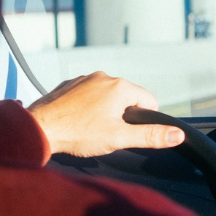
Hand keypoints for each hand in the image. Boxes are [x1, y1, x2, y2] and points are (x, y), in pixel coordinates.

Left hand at [27, 71, 185, 156]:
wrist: (37, 129)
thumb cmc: (78, 134)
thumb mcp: (119, 138)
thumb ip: (151, 136)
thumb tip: (178, 135)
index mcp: (121, 87)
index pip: (149, 102)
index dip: (141, 121)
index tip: (124, 132)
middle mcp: (104, 77)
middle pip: (127, 98)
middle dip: (121, 116)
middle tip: (104, 133)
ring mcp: (84, 78)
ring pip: (106, 96)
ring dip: (103, 110)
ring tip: (88, 128)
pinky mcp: (68, 84)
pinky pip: (86, 94)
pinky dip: (85, 107)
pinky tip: (75, 121)